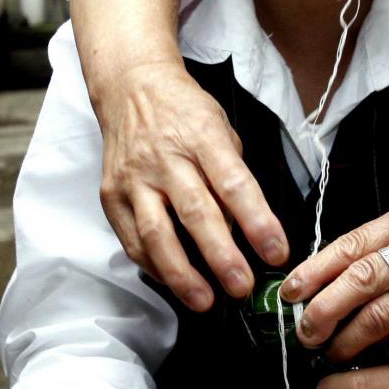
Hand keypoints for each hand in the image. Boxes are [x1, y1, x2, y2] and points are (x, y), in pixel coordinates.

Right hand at [92, 57, 286, 310]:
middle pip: (196, 213)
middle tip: (242, 287)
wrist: (131, 88)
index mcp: (202, 136)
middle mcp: (165, 157)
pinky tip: (174, 282)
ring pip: (156, 233)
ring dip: (182, 274)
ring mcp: (134, 178)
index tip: (276, 252)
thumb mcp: (221, 129)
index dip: (258, 222)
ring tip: (205, 300)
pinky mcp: (111, 195)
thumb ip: (232, 177)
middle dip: (222, 256)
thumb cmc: (184, 111)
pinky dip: (155, 266)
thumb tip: (243, 231)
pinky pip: (132, 240)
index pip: (234, 184)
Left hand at [280, 201, 388, 359]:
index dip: (314, 270)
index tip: (289, 291)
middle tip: (302, 326)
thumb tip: (318, 294)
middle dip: (322, 304)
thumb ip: (375, 264)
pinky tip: (353, 352)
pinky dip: (368, 343)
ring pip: (374, 307)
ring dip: (342, 332)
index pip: (350, 243)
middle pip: (358, 274)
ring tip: (324, 346)